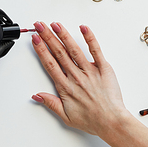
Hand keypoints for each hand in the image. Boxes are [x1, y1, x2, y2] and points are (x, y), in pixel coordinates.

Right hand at [31, 22, 127, 136]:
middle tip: (39, 25)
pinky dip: (90, 38)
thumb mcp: (66, 116)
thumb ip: (50, 103)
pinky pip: (96, 51)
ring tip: (55, 24)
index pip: (50, 64)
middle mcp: (76, 77)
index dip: (41, 50)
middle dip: (47, 37)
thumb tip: (36, 95)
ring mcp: (90, 71)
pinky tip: (83, 28)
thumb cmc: (92, 120)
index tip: (35, 39)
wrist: (112, 122)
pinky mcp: (103, 69)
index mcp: (65, 87)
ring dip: (63, 35)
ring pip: (73, 49)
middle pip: (58, 52)